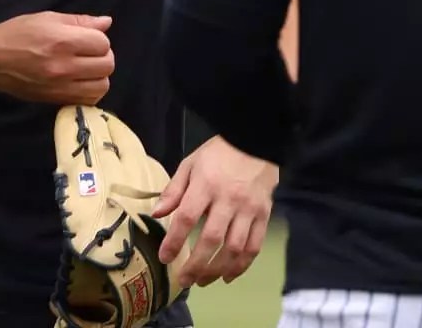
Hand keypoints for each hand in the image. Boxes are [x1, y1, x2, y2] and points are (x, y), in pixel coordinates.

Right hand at [0, 12, 113, 103]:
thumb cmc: (17, 34)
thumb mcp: (48, 18)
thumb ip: (80, 21)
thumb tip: (107, 23)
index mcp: (63, 42)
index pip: (103, 43)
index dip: (98, 39)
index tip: (86, 38)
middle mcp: (64, 67)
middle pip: (107, 65)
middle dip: (102, 56)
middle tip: (88, 53)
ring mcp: (59, 87)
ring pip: (101, 86)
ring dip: (99, 76)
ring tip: (86, 69)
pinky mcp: (54, 100)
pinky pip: (87, 100)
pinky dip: (89, 91)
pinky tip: (80, 82)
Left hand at [154, 136, 279, 286]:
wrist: (257, 141)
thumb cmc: (219, 153)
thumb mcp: (191, 163)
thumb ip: (174, 190)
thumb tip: (157, 213)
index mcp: (206, 185)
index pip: (187, 218)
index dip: (174, 241)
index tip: (165, 257)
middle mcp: (229, 200)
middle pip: (211, 239)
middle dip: (195, 265)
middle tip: (184, 280)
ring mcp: (249, 209)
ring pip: (234, 248)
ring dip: (218, 269)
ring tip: (203, 281)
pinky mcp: (264, 215)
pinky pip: (254, 245)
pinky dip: (242, 265)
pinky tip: (229, 275)